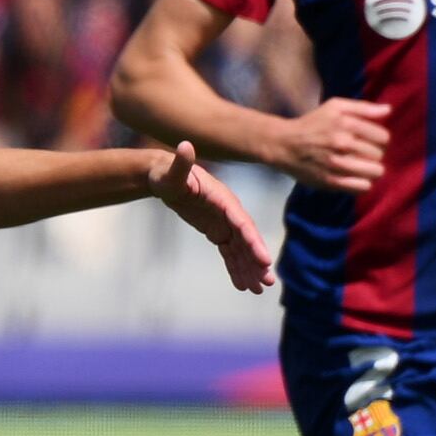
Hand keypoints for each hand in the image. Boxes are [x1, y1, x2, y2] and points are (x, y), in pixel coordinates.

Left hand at [146, 141, 274, 293]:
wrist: (166, 178)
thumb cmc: (167, 174)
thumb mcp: (171, 172)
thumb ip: (180, 163)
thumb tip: (185, 145)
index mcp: (223, 199)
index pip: (242, 223)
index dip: (253, 241)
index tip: (264, 260)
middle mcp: (229, 212)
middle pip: (247, 240)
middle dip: (258, 261)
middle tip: (269, 283)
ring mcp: (225, 223)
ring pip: (241, 250)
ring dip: (251, 269)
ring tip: (259, 290)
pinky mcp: (218, 231)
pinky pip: (230, 253)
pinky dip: (236, 268)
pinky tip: (243, 285)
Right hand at [270, 98, 390, 192]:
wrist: (284, 144)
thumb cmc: (312, 123)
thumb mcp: (335, 107)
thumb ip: (363, 107)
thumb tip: (388, 110)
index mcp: (346, 124)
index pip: (383, 138)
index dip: (379, 140)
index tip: (369, 141)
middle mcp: (343, 143)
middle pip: (379, 155)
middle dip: (374, 154)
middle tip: (362, 153)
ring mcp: (337, 164)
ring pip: (375, 172)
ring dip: (371, 170)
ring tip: (362, 166)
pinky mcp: (331, 181)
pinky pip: (362, 187)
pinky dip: (363, 183)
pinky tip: (355, 177)